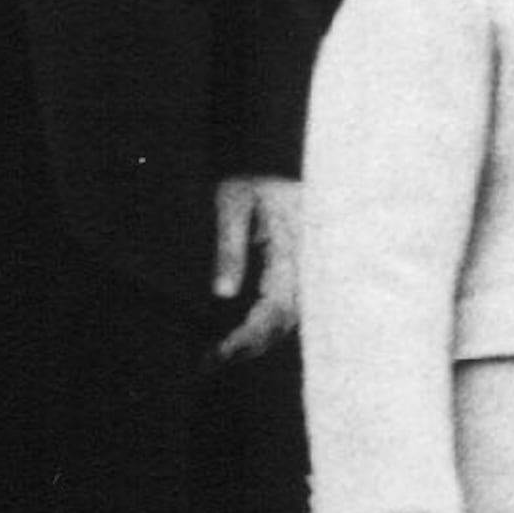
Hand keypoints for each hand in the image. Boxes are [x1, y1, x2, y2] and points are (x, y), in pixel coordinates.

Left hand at [210, 173, 301, 363]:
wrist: (269, 150)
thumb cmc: (252, 170)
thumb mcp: (233, 200)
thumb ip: (229, 245)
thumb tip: (223, 294)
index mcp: (294, 249)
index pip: (277, 307)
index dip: (250, 335)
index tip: (220, 353)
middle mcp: (302, 264)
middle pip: (284, 321)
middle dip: (251, 346)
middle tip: (210, 362)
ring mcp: (299, 266)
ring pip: (285, 316)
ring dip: (255, 339)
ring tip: (217, 356)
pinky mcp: (290, 265)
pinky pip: (282, 302)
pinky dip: (261, 323)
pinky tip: (238, 334)